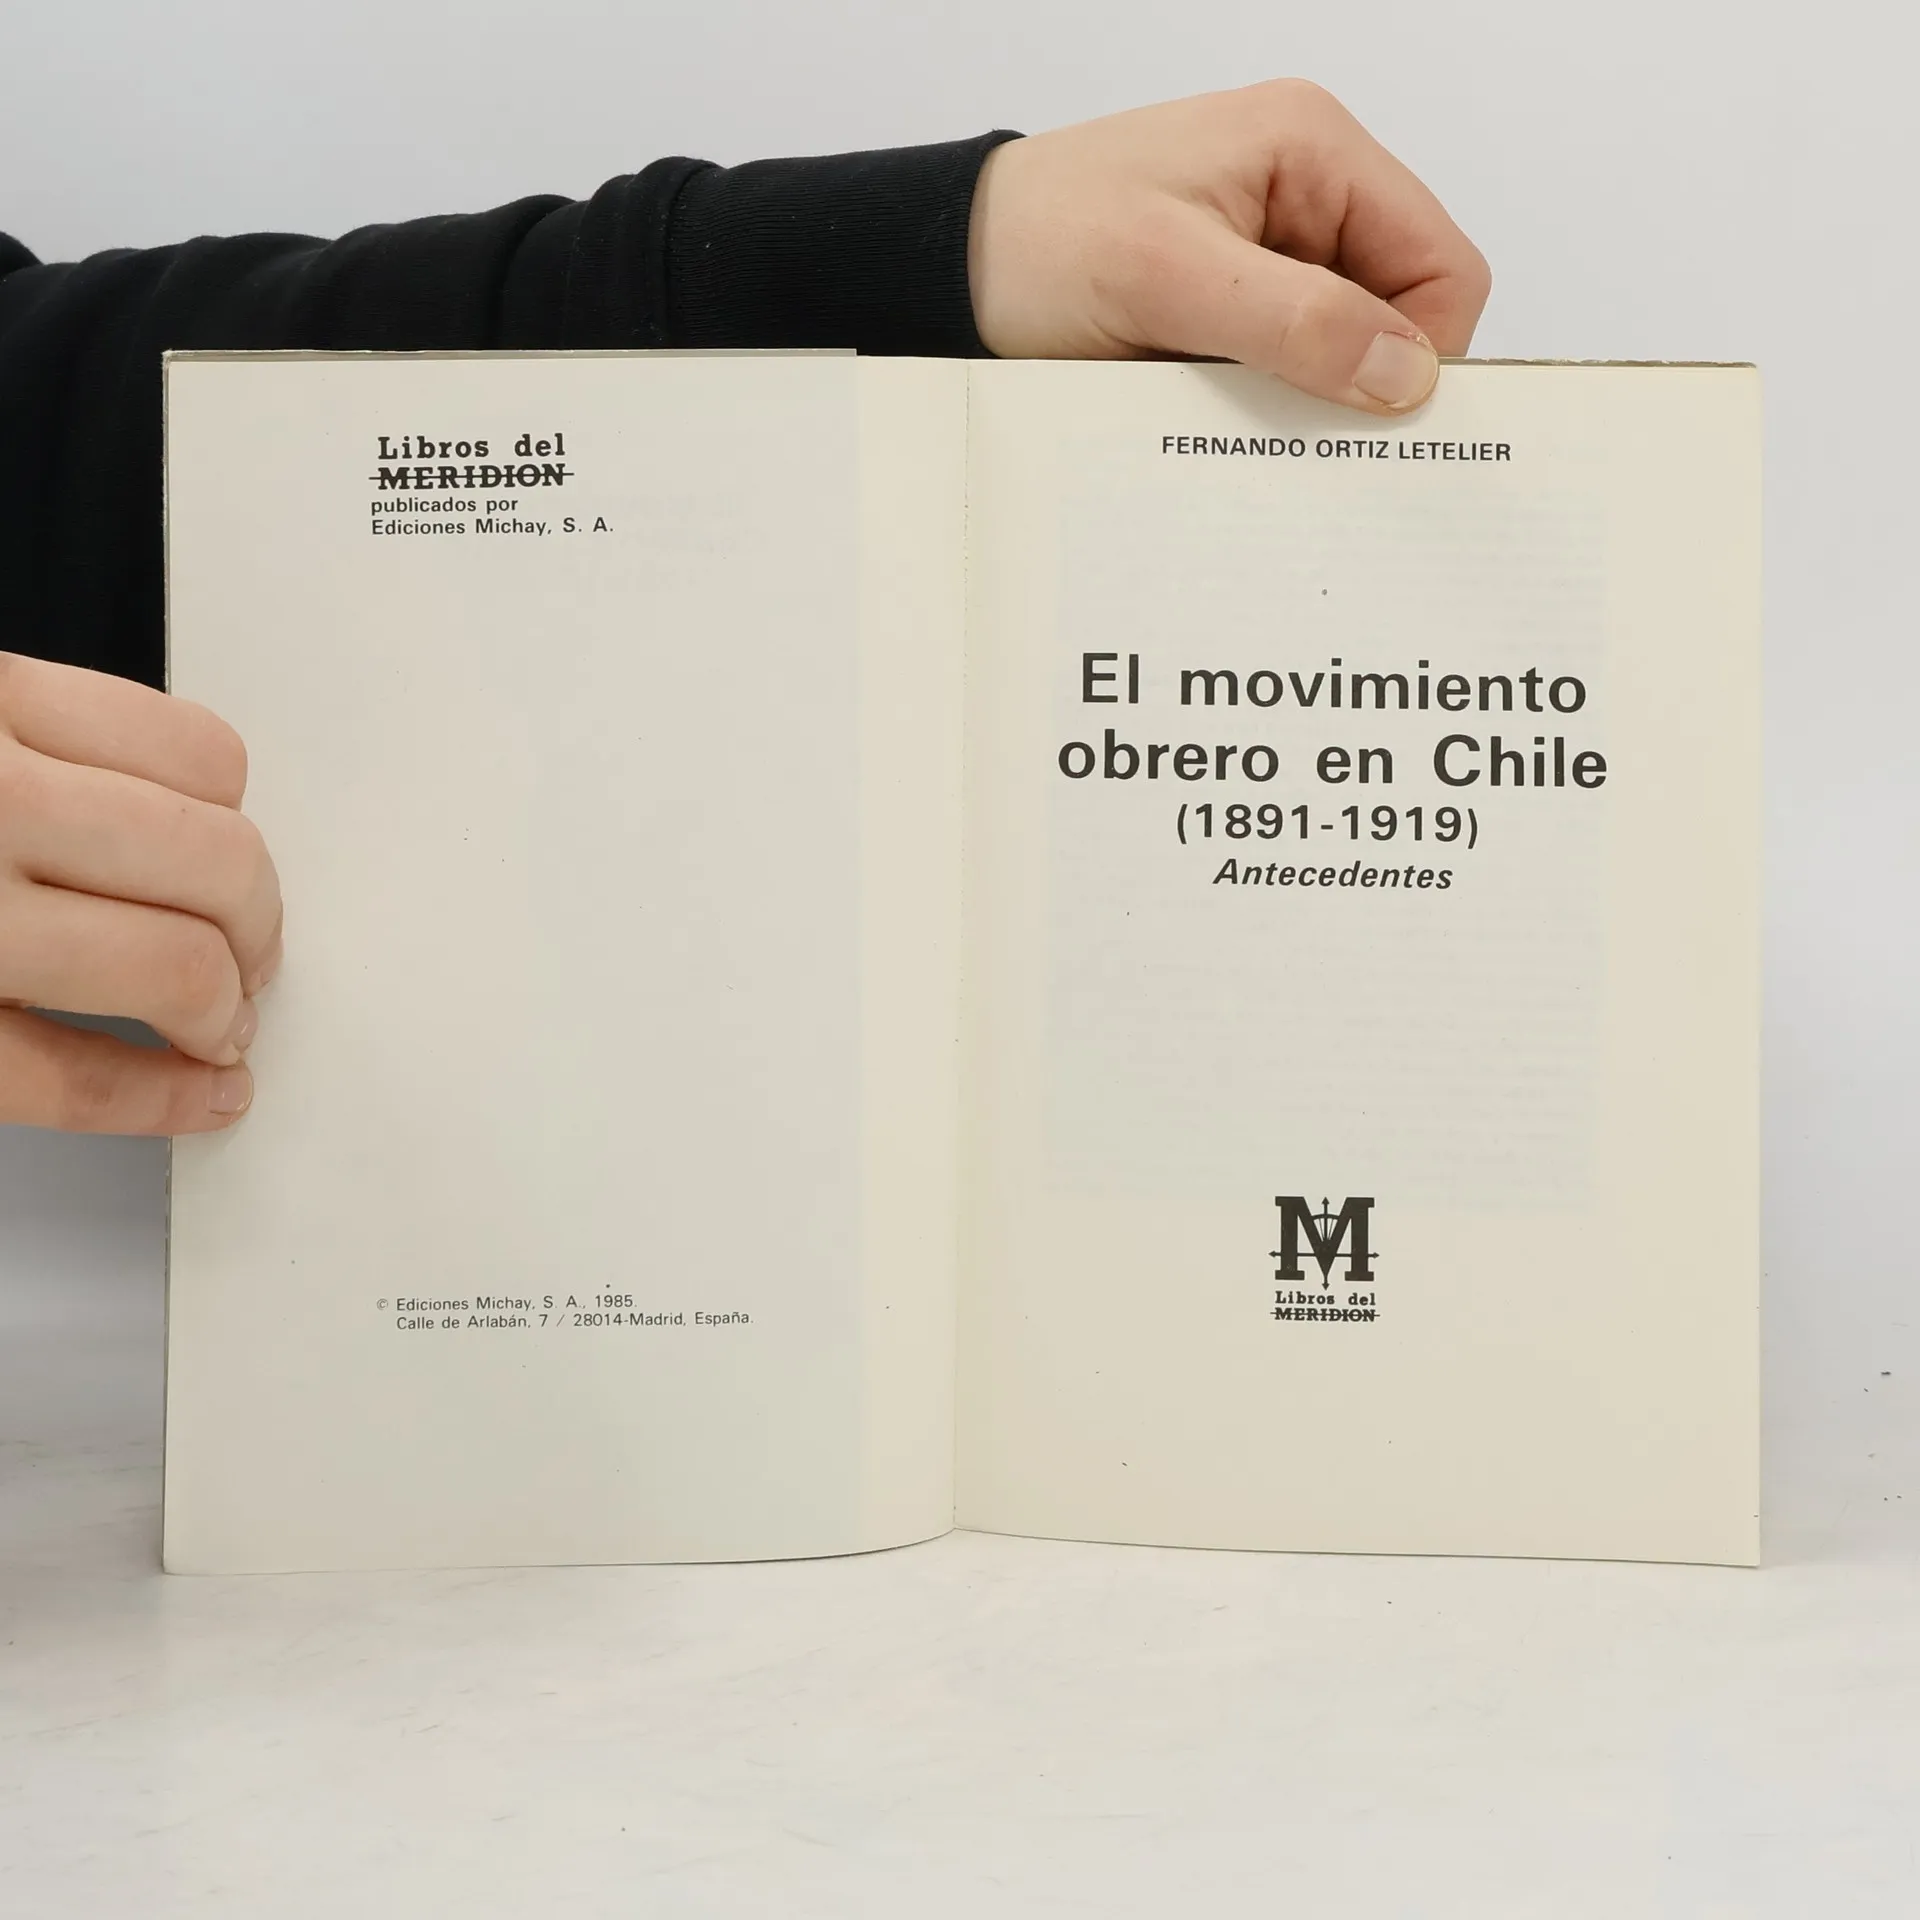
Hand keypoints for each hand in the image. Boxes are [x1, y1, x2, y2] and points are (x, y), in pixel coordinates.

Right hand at [0, 653, 280, 1134]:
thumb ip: (44, 753)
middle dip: (255, 925)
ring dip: (221, 1013)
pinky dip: (162, 1100)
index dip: (242, 830)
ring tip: (216, 1028)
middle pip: (216, 862)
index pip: (201, 758)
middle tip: (248, 960)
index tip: (242, 874)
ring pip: (176, 967)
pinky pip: (77, 1080)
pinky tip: (197, 1096)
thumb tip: (182, 826)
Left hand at [969, 80, 1490, 413]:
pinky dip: (1263, 412)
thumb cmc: (1038, 245)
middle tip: (1296, 442)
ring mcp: (1267, 260)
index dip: (1420, 350)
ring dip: (1304, 404)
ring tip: (1235, 426)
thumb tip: (1407, 374)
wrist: (946, 274)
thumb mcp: (1166, 277)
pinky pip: (1285, 376)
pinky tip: (1215, 426)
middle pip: (1399, 315)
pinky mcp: (1230, 314)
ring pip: (1342, 357)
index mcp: (1312, 150)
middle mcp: (1304, 197)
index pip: (1441, 264)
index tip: (1366, 420)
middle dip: (1360, 383)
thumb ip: (1292, 320)